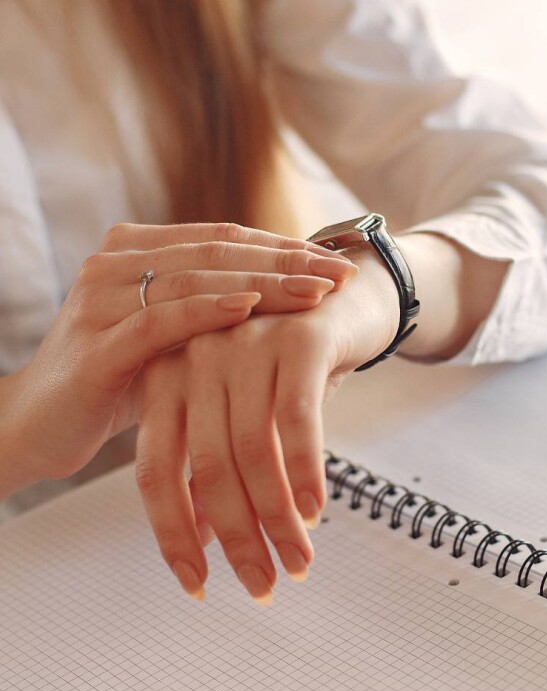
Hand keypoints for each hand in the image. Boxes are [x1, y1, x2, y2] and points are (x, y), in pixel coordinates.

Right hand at [2, 223, 356, 493]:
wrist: (37, 426)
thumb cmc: (115, 381)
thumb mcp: (170, 338)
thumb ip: (211, 309)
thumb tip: (288, 298)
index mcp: (137, 253)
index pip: (224, 240)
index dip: (283, 248)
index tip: (336, 262)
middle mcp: (118, 263)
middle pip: (218, 251)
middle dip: (287, 261)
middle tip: (341, 274)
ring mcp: (103, 299)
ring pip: (196, 279)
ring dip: (263, 283)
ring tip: (315, 291)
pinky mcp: (98, 344)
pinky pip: (160, 321)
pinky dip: (207, 311)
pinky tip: (250, 308)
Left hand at [135, 246, 398, 601]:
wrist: (347, 296)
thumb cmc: (290, 364)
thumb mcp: (245, 411)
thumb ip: (216, 465)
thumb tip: (202, 537)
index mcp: (168, 378)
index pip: (155, 471)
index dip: (174, 535)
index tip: (198, 585)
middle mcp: (197, 358)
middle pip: (204, 468)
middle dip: (235, 538)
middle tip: (261, 585)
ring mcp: (245, 344)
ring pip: (251, 450)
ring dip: (276, 517)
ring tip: (297, 561)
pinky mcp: (297, 340)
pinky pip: (297, 420)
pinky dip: (305, 472)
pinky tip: (316, 511)